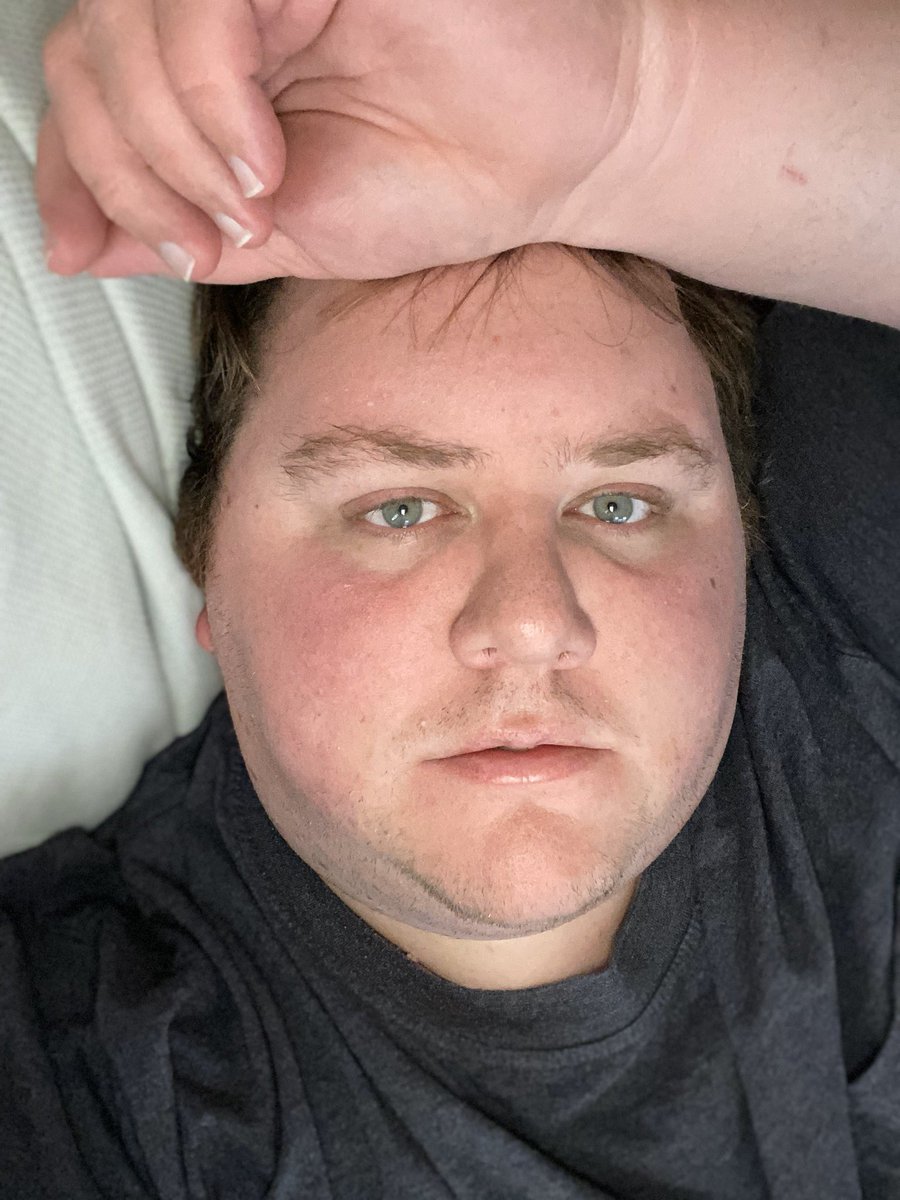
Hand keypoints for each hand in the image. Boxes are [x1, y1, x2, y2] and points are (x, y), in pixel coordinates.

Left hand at [38, 0, 649, 282]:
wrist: (562, 153)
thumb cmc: (448, 187)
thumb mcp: (292, 238)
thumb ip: (188, 233)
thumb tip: (82, 247)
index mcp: (220, 73)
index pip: (90, 90)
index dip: (71, 168)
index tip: (86, 245)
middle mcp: (229, 12)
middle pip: (88, 54)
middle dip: (125, 171)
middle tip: (202, 240)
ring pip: (125, 22)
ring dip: (166, 139)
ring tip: (250, 203)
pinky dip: (207, 92)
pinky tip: (262, 159)